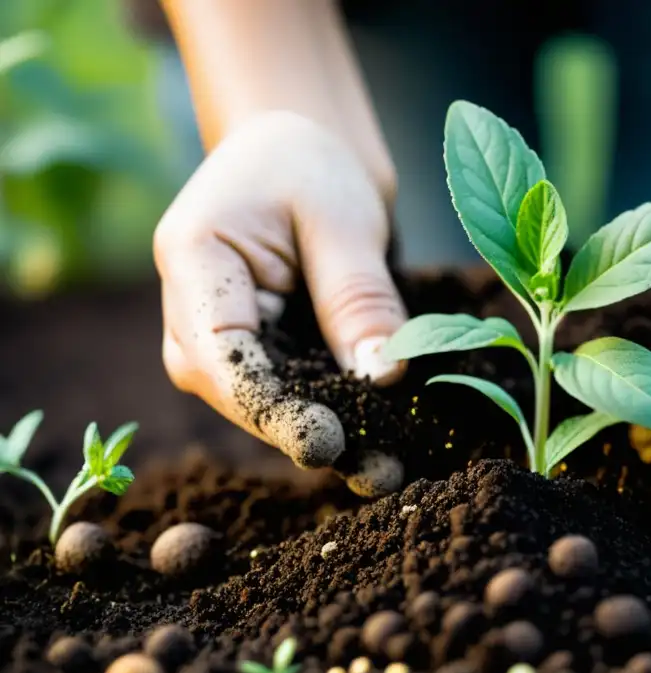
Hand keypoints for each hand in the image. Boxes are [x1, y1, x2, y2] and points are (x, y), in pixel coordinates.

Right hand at [155, 111, 406, 472]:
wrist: (297, 151)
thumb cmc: (311, 167)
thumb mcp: (343, 220)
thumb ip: (358, 298)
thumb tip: (383, 377)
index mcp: (194, 257)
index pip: (219, 350)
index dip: (268, 403)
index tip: (324, 440)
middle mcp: (193, 308)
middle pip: (235, 390)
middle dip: (302, 434)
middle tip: (376, 473)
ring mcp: (219, 335)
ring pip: (262, 401)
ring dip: (324, 436)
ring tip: (388, 472)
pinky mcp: (257, 350)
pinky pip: (289, 389)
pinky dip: (334, 413)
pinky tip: (382, 445)